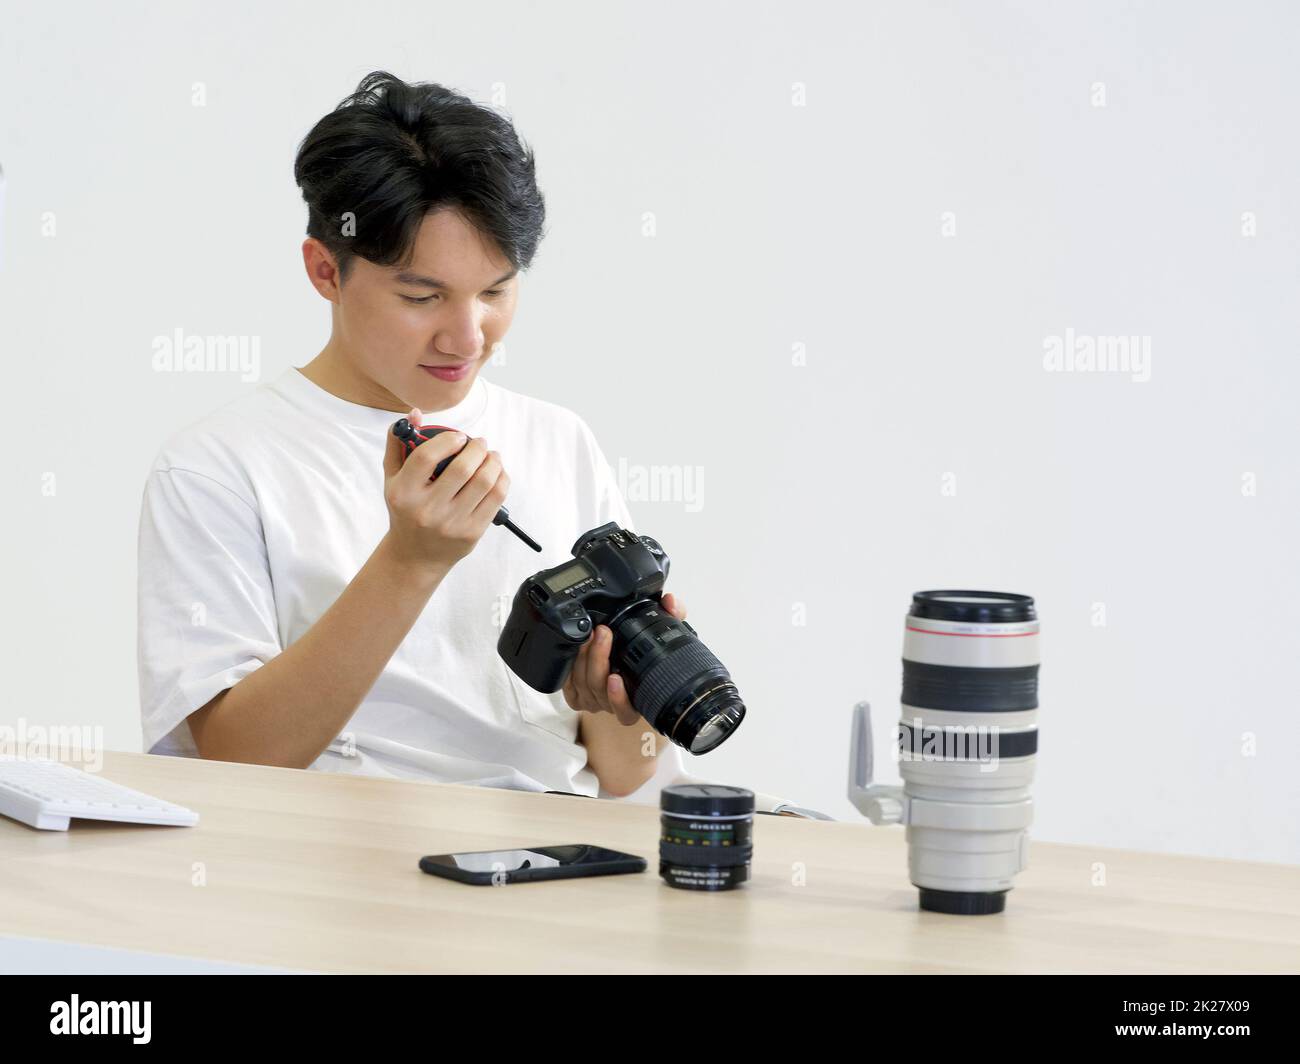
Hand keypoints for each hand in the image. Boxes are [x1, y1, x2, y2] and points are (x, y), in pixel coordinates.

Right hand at [381, 406, 510, 571]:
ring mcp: (451, 523)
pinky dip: (501, 478)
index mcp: (403, 493)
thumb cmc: (406, 510)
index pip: (427, 457)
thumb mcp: (393, 479)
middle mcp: (427, 510)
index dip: (448, 440)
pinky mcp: (472, 533)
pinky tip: (496, 472)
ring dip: (493, 460)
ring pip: (484, 481)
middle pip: (463, 468)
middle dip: (477, 447)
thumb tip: (416, 413)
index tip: (459, 437)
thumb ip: (400, 444)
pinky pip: (496, 498)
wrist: (415, 556)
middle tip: (479, 442)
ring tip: (491, 455)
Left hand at [562, 592, 686, 724]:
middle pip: (599, 690)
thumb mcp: (662, 632)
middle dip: (598, 660)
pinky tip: (577, 649)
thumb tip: (670, 601)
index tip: (615, 678)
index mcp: (636, 700)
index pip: (626, 712)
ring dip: (585, 658)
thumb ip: (672, 615)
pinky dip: (571, 666)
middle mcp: (613, 704)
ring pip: (583, 684)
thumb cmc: (646, 653)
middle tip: (602, 634)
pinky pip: (570, 685)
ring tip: (590, 634)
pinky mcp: (575, 695)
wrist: (627, 657)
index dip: (619, 699)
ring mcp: (593, 700)